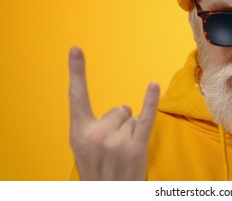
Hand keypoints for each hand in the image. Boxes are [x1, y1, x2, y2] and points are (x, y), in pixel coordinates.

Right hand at [68, 47, 158, 179]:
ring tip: (124, 155)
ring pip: (133, 118)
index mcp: (79, 132)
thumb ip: (95, 126)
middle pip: (119, 109)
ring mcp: (115, 142)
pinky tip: (152, 84)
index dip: (76, 71)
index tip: (76, 48)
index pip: (76, 96)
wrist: (108, 196)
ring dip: (132, 133)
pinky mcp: (135, 148)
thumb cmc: (98, 171)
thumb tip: (124, 109)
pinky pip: (145, 118)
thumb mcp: (84, 150)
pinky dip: (150, 101)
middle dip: (121, 125)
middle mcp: (95, 135)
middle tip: (115, 150)